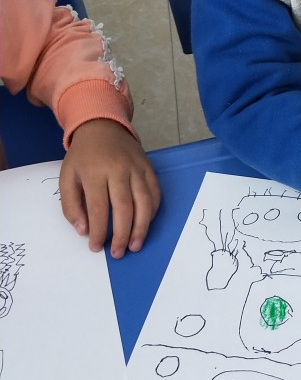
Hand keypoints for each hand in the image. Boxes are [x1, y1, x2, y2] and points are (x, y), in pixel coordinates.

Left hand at [59, 119, 160, 257]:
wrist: (103, 126)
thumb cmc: (83, 156)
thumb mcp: (67, 177)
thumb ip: (71, 206)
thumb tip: (84, 230)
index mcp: (94, 172)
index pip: (98, 208)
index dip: (98, 231)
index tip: (95, 247)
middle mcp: (118, 170)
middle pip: (124, 207)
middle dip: (122, 234)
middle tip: (118, 253)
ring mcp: (137, 168)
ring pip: (144, 201)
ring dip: (141, 227)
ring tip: (135, 245)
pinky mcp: (149, 167)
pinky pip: (155, 192)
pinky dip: (152, 211)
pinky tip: (146, 224)